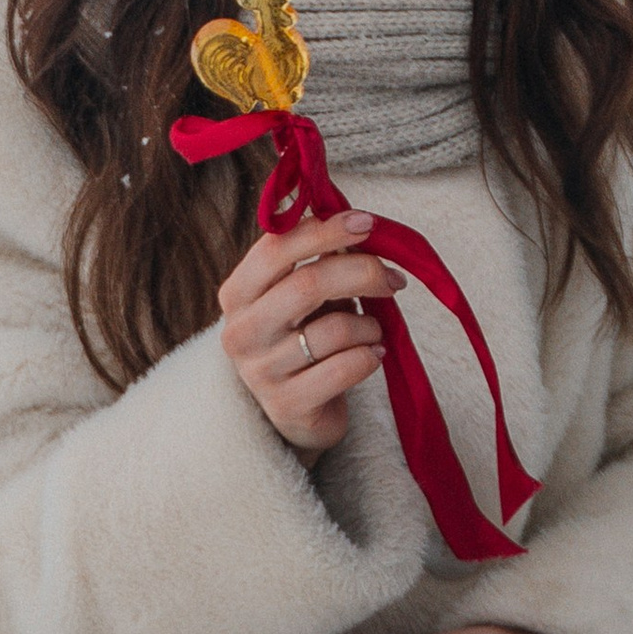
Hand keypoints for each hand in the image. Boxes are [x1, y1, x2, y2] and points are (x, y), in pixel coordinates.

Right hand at [219, 206, 406, 451]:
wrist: (295, 410)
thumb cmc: (303, 337)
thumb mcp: (303, 295)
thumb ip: (322, 259)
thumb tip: (361, 224)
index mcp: (238, 293)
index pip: (277, 248)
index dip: (326, 230)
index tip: (368, 223)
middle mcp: (241, 331)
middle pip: (309, 284)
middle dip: (363, 273)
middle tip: (394, 280)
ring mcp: (260, 372)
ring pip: (335, 330)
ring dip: (369, 325)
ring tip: (372, 331)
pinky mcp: (287, 405)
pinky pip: (346, 368)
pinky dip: (370, 356)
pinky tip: (372, 356)